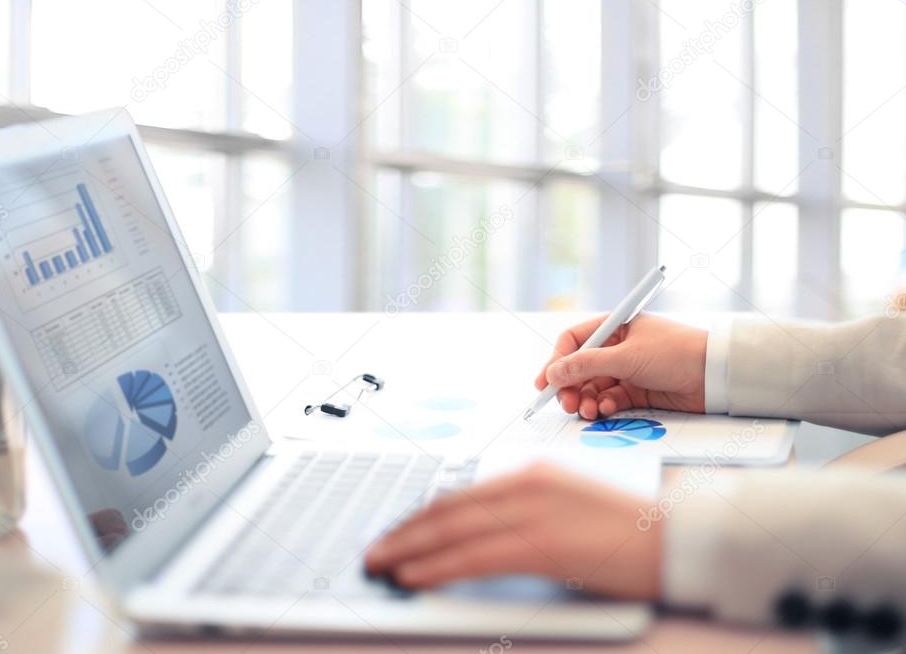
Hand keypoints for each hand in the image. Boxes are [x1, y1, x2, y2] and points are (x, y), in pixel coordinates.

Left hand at [365, 462, 662, 599]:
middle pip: (447, 509)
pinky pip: (474, 557)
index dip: (422, 517)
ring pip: (451, 531)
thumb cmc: (626, 529)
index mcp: (530, 474)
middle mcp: (524, 486)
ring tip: (381, 563)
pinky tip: (414, 576)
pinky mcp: (540, 545)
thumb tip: (484, 535)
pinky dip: (437, 567)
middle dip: (404, 532)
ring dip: (409, 549)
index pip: (460, 496)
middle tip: (375, 549)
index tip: (399, 532)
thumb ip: (525, 513)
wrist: (674, 536)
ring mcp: (531, 513)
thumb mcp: (566, 507)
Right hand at [536, 314, 707, 418]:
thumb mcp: (627, 357)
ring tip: (587, 412)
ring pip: (593, 387)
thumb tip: (553, 374)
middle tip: (566, 404)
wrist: (716, 375)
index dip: (557, 362)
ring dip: (586, 400)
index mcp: (614, 327)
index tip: (545, 383)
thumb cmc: (675, 352)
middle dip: (570, 387)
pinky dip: (604, 406)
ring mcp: (627, 370)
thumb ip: (587, 366)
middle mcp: (618, 347)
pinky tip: (607, 410)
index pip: (574, 342)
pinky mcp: (638, 391)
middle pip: (580, 368)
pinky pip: (610, 399)